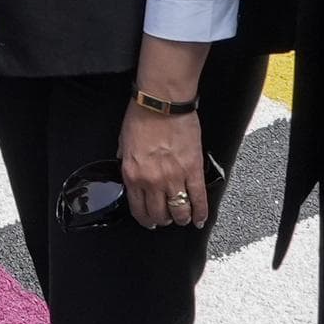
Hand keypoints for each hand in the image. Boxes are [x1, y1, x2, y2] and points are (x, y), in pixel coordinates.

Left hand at [118, 102, 205, 229]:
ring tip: (183, 218)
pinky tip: (200, 218)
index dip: (145, 219)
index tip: (150, 221)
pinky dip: (200, 211)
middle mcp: (152, 181)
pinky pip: (198, 198)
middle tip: (167, 219)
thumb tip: (130, 171)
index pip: (138, 209)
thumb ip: (126, 162)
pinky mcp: (193, 170)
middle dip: (163, 220)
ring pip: (179, 210)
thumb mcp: (123, 144)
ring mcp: (174, 177)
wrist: (161, 103)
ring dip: (181, 218)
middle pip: (159, 214)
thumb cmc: (142, 117)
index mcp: (133, 175)